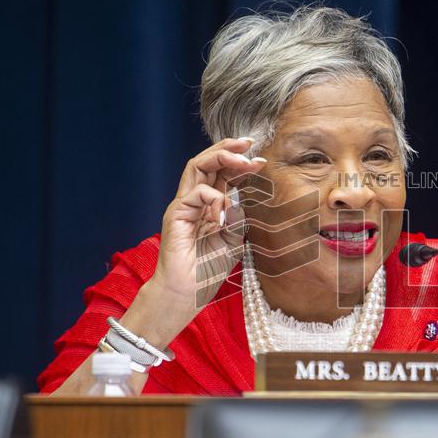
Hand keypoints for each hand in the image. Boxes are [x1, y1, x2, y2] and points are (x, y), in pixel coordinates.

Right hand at [120, 137, 265, 348]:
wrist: (187, 293)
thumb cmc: (207, 270)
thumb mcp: (233, 239)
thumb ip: (237, 216)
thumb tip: (242, 196)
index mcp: (209, 205)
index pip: (223, 173)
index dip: (241, 163)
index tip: (262, 160)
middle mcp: (194, 200)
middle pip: (207, 161)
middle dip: (228, 147)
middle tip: (250, 144)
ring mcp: (183, 205)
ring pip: (196, 165)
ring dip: (221, 157)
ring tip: (243, 162)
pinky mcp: (175, 214)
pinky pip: (196, 193)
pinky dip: (215, 198)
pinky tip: (224, 214)